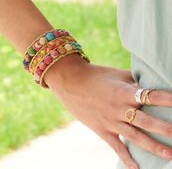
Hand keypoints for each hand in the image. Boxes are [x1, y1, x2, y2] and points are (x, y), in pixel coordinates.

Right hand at [44, 53, 171, 168]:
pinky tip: (136, 168)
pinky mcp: (101, 129)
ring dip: (153, 146)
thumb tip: (148, 82)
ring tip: (169, 155)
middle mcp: (119, 108)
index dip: (168, 100)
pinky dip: (126, 158)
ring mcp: (110, 120)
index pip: (151, 96)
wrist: (71, 82)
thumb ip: (132, 79)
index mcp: (124, 91)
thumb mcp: (115, 74)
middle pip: (147, 121)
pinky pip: (116, 146)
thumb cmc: (94, 75)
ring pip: (135, 136)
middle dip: (166, 129)